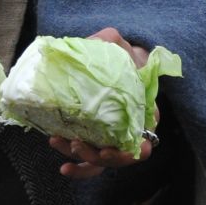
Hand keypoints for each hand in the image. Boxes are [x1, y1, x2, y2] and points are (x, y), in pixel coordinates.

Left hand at [51, 26, 158, 179]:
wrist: (104, 62)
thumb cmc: (117, 55)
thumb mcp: (116, 44)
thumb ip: (113, 42)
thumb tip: (108, 37)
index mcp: (142, 114)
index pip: (144, 142)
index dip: (130, 151)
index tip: (113, 148)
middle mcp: (129, 131)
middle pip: (121, 157)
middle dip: (99, 156)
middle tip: (77, 144)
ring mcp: (110, 137)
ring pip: (103, 162)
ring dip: (84, 160)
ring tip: (61, 144)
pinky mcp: (92, 139)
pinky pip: (89, 160)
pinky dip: (78, 167)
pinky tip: (64, 167)